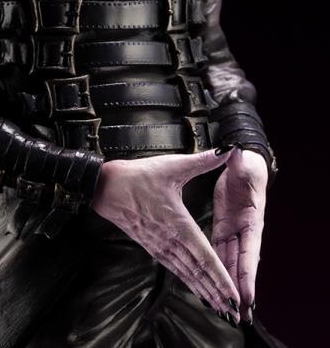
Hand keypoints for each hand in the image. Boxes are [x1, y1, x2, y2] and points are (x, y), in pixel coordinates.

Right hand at [92, 147, 240, 323]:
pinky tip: (195, 288)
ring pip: (185, 274)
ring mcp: (159, 245)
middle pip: (197, 272)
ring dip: (203, 291)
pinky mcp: (151, 246)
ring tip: (219, 307)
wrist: (106, 187)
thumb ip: (202, 160)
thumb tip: (227, 150)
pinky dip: (187, 281)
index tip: (233, 294)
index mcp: (178, 223)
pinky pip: (173, 268)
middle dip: (217, 293)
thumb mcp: (173, 165)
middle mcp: (169, 240)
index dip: (220, 278)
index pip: (204, 257)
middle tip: (234, 311)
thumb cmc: (139, 176)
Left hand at [211, 147, 267, 323]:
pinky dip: (217, 268)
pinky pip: (219, 250)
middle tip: (239, 313)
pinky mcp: (223, 227)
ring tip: (225, 306)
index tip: (247, 294)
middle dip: (239, 288)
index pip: (250, 250)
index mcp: (251, 218)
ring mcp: (234, 229)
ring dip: (228, 283)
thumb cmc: (245, 163)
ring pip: (230, 261)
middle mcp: (244, 228)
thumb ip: (236, 159)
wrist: (242, 162)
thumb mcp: (241, 161)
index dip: (248, 273)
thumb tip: (233, 150)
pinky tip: (212, 282)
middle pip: (241, 263)